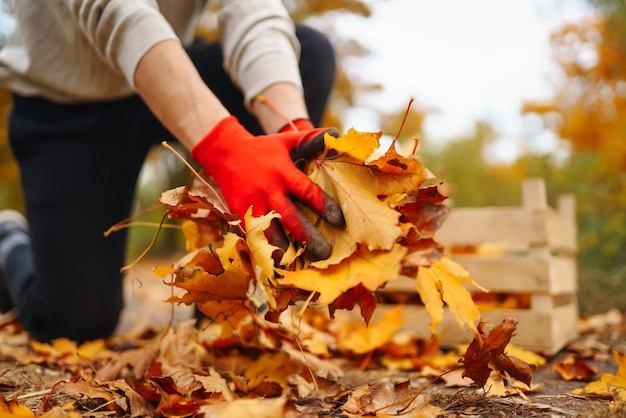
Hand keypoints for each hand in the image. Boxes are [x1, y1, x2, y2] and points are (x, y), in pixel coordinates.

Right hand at [192, 116, 343, 260]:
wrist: (225, 154)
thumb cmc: (262, 148)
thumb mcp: (286, 141)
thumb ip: (311, 139)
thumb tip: (336, 133)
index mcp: (283, 173)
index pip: (307, 192)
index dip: (324, 207)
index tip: (340, 221)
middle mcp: (269, 191)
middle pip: (291, 219)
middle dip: (309, 238)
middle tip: (326, 253)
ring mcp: (254, 206)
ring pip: (272, 234)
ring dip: (287, 251)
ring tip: (303, 266)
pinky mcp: (242, 216)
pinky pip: (256, 238)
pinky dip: (266, 252)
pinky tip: (279, 265)